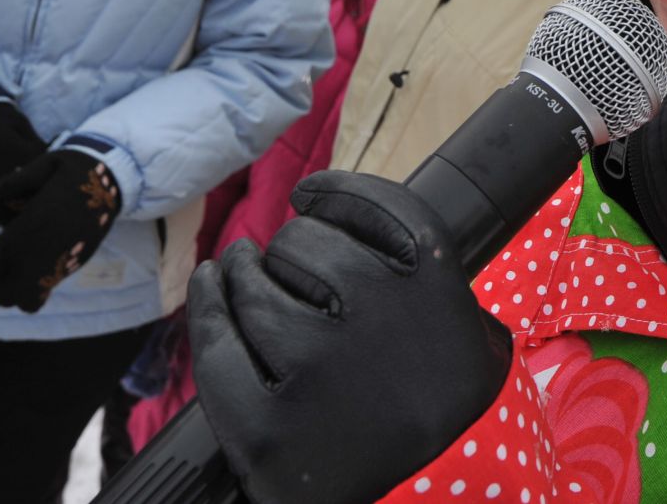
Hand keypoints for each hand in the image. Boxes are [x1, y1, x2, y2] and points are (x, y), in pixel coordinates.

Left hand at [0, 151, 121, 311]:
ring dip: (24, 286)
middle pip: (14, 291)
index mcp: (34, 222)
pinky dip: (43, 280)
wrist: (114, 175)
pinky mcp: (80, 259)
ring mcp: (66, 256)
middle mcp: (48, 246)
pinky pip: (54, 282)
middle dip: (5, 287)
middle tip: (6, 272)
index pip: (2, 259)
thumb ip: (16, 181)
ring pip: (34, 294)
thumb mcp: (43, 165)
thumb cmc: (74, 168)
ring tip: (25, 265)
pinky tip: (45, 260)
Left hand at [189, 171, 511, 503]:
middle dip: (289, 246)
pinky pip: (217, 345)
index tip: (311, 196)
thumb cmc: (431, 404)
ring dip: (241, 272)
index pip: (373, 205)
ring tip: (242, 273)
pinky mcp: (267, 429)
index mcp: (434, 290)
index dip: (335, 193)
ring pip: (255, 287)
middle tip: (286, 264)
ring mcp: (320, 375)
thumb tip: (322, 206)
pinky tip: (211, 288)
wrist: (431, 503)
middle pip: (305, 243)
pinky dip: (206, 307)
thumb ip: (415, 268)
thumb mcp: (460, 329)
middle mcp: (381, 322)